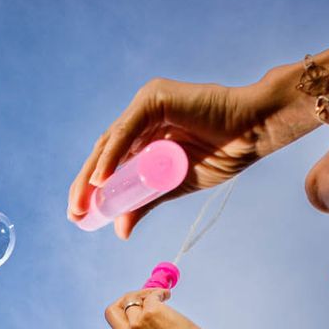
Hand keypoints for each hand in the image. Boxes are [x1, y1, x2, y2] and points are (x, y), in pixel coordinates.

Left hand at [69, 72, 299, 238]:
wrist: (254, 135)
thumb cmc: (222, 154)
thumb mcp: (172, 186)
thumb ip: (144, 202)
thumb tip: (120, 230)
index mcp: (146, 134)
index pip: (110, 161)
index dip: (92, 188)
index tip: (79, 215)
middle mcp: (142, 116)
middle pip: (105, 151)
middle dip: (86, 184)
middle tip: (75, 213)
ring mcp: (146, 104)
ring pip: (111, 141)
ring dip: (94, 173)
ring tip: (83, 202)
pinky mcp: (154, 98)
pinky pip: (127, 130)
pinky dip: (112, 155)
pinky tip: (102, 179)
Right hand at [103, 289, 214, 328]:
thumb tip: (146, 313)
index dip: (121, 326)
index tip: (136, 321)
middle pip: (111, 312)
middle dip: (123, 301)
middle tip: (140, 299)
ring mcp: (137, 325)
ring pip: (130, 299)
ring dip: (145, 294)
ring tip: (162, 297)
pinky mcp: (151, 312)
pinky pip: (150, 295)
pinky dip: (159, 292)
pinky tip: (167, 296)